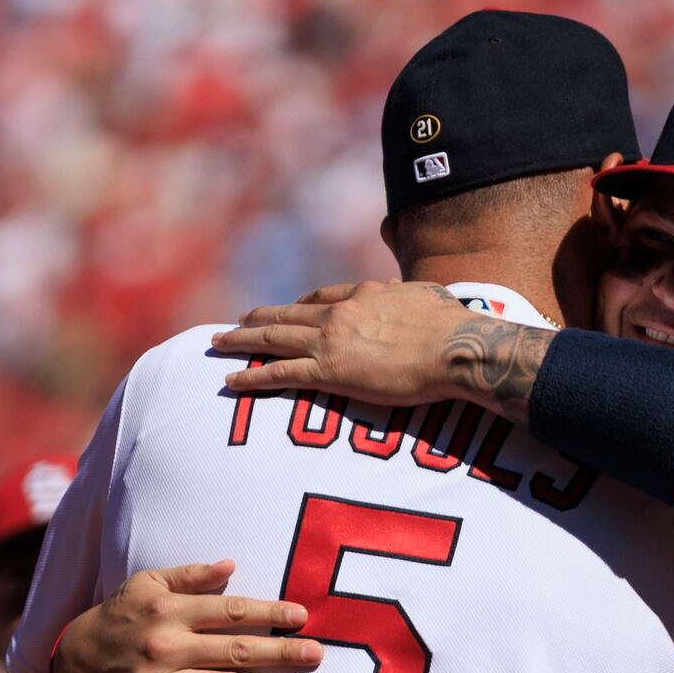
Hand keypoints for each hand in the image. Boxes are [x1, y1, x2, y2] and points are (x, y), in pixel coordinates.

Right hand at [51, 562, 320, 672]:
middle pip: (233, 650)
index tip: (301, 616)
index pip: (228, 611)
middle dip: (278, 652)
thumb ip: (189, 575)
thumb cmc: (119, 615)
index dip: (267, 612)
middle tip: (316, 654)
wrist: (74, 661)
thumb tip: (231, 565)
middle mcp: (167, 647)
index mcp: (168, 611)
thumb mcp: (146, 583)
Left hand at [212, 281, 474, 403]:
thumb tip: (409, 292)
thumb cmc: (453, 327)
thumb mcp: (430, 297)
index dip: (299, 304)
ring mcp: (331, 341)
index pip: (321, 297)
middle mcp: (341, 313)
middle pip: (287, 313)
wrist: (455, 347)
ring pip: (274, 338)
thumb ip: (411, 296)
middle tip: (235, 323)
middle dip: (257, 319)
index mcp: (365, 294)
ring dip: (242, 341)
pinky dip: (253, 376)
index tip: (286, 309)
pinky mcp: (330, 371)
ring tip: (218, 343)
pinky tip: (232, 380)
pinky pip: (280, 373)